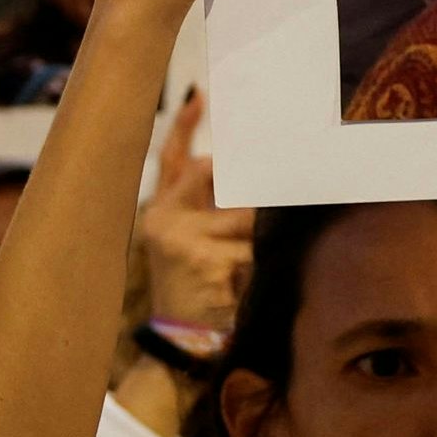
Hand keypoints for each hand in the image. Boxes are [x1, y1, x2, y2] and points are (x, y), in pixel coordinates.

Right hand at [136, 90, 253, 330]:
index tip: (200, 96)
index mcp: (160, 213)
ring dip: (262, 236)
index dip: (185, 126)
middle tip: (276, 165)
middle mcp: (166, 220)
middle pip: (219, 177)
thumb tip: (250, 177)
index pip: (172, 160)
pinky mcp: (208, 260)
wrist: (178, 341)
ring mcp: (186, 239)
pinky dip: (264, 262)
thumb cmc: (192, 290)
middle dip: (250, 182)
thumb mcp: (189, 245)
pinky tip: (251, 281)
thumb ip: (209, 209)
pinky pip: (255, 248)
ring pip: (248, 217)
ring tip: (254, 253)